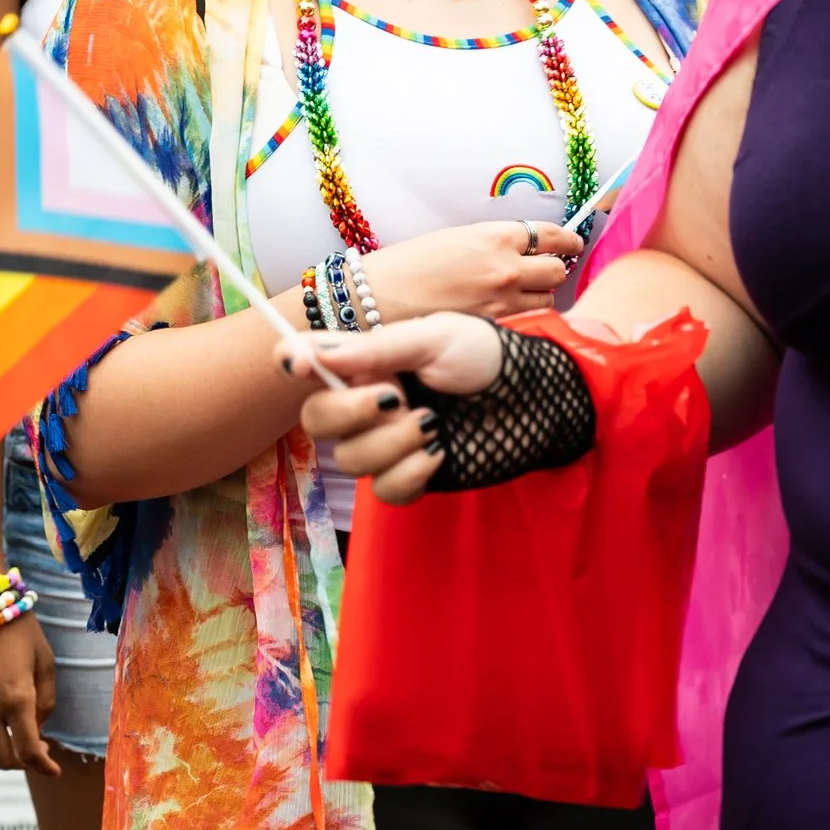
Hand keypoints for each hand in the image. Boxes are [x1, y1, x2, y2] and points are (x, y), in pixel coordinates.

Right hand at [0, 611, 59, 775]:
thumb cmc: (18, 629)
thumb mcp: (44, 661)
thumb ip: (46, 702)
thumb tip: (38, 730)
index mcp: (16, 698)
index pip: (29, 752)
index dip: (44, 768)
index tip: (54, 770)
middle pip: (5, 760)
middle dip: (25, 762)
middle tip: (37, 749)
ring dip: (1, 751)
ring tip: (15, 735)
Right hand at [281, 312, 620, 505]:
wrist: (537, 398)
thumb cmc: (487, 356)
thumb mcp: (433, 338)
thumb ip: (374, 349)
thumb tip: (304, 354)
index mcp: (365, 362)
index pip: (306, 363)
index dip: (292, 362)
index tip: (297, 364)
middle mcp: (366, 403)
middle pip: (317, 422)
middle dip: (350, 413)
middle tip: (396, 398)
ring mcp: (386, 443)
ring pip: (352, 460)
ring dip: (392, 443)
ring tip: (434, 424)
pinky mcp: (411, 477)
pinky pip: (385, 491)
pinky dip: (410, 473)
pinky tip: (440, 452)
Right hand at [358, 219, 582, 324]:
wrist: (377, 299)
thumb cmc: (407, 265)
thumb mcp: (455, 239)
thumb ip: (493, 243)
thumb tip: (520, 249)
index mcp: (495, 237)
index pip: (552, 235)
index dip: (567, 240)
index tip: (571, 243)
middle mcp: (506, 268)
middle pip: (558, 270)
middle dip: (554, 268)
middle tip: (544, 270)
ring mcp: (502, 302)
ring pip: (547, 299)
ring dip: (540, 295)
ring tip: (519, 294)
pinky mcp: (493, 329)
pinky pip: (526, 320)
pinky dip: (523, 315)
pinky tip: (506, 313)